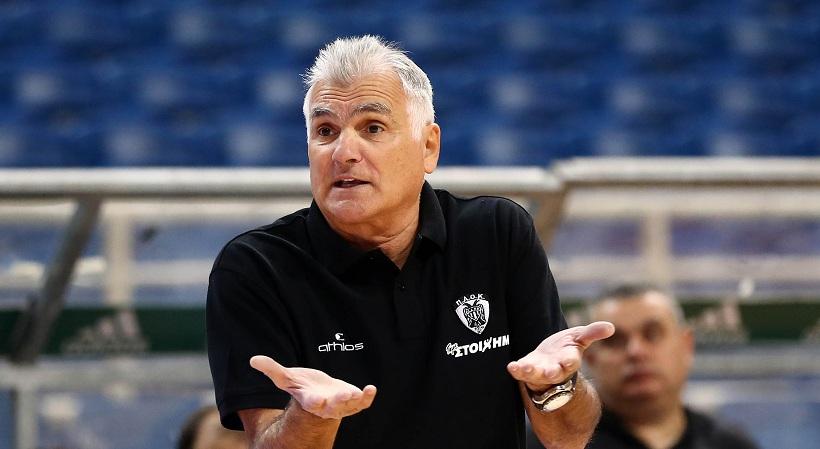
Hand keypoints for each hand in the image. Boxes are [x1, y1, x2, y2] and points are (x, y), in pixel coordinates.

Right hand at [250, 355, 376, 419]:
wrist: (318, 393)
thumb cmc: (301, 386)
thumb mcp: (286, 378)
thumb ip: (271, 370)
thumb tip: (252, 360)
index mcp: (310, 400)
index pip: (311, 402)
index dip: (314, 400)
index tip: (317, 399)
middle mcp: (327, 405)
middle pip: (333, 406)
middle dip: (339, 402)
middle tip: (345, 396)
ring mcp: (341, 404)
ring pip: (350, 405)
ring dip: (355, 400)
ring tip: (359, 392)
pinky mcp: (353, 400)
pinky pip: (362, 402)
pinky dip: (368, 397)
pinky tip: (371, 388)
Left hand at [507, 321, 614, 390]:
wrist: (549, 360)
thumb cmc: (566, 349)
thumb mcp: (579, 338)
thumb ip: (592, 333)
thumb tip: (611, 326)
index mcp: (569, 360)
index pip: (571, 361)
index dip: (569, 361)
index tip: (568, 361)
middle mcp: (555, 368)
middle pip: (554, 373)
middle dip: (551, 373)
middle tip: (549, 373)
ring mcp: (540, 371)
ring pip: (536, 374)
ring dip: (531, 372)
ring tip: (525, 368)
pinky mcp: (527, 370)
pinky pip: (521, 372)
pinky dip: (517, 370)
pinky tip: (512, 366)